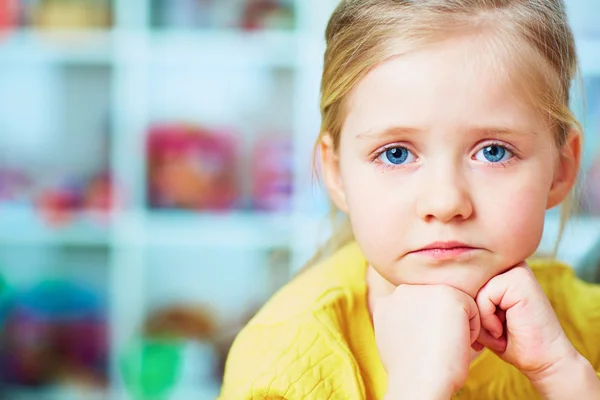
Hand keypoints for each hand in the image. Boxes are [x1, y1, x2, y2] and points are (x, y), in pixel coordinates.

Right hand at [373, 285, 479, 398]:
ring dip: (456, 325)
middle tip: (441, 348)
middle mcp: (403, 291)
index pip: (417, 310)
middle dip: (442, 323)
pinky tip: (458, 344)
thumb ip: (400, 323)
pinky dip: (472, 329)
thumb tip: (415, 323)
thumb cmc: (411, 371)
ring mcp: (425, 290)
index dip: (426, 331)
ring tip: (448, 347)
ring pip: (453, 304)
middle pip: (434, 304)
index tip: (427, 349)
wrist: (419, 381)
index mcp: (386, 303)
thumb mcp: (394, 342)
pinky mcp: (448, 293)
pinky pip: (471, 308)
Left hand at [475, 263, 579, 385]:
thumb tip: (439, 289)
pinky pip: (484, 296)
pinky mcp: (518, 279)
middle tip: (493, 331)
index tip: (484, 327)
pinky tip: (502, 329)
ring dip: (480, 318)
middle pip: (466, 284)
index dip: (465, 307)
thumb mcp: (480, 315)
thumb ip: (465, 298)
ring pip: (473, 291)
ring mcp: (514, 269)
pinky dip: (488, 319)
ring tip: (499, 330)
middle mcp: (506, 264)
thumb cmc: (508, 340)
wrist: (543, 360)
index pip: (463, 280)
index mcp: (498, 270)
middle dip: (472, 313)